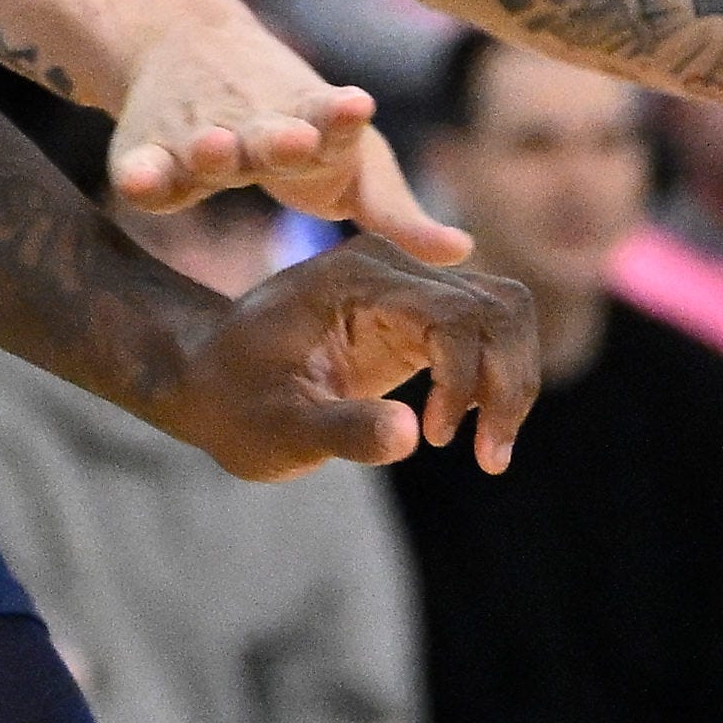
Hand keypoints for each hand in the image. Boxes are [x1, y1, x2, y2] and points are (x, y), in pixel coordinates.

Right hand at [107, 30, 462, 259]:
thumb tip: (463, 253)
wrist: (191, 46)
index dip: (342, 119)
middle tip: (295, 138)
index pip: (334, 125)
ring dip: (213, 150)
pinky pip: (143, 169)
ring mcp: (202, 137)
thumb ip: (398, 214)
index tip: (355, 104)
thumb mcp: (355, 168)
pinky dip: (138, 173)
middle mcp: (258, 127)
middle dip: (283, 137)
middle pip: (271, 134)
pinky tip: (133, 180)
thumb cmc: (301, 127)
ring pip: (207, 145)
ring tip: (213, 150)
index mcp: (316, 130)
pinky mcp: (150, 153)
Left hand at [150, 231, 542, 481]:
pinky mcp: (420, 314)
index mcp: (353, 278)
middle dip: (508, 383)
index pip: (453, 314)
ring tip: (489, 454)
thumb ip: (341, 430)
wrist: (209, 377)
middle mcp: (390, 266)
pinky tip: (473, 434)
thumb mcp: (276, 429)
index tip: (436, 439)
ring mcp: (410, 285)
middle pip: (499, 306)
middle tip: (489, 457)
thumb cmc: (232, 402)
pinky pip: (488, 332)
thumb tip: (411, 437)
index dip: (464, 380)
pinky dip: (497, 381)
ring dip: (513, 383)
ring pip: (506, 313)